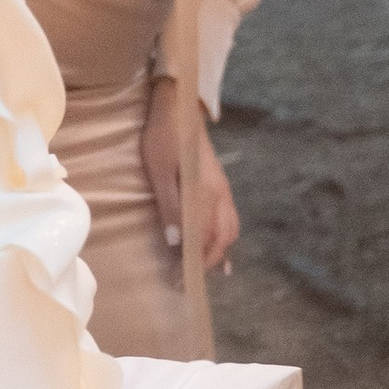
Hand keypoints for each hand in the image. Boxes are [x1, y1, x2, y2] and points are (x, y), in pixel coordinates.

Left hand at [142, 80, 239, 274]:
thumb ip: (168, 206)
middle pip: (220, 239)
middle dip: (205, 263)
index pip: (201, 239)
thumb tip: (175, 242)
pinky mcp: (221, 184)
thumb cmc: (163, 137)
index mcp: (204, 193)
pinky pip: (230, 219)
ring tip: (203, 272)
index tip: (176, 281)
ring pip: (229, 230)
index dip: (190, 263)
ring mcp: (224, 189)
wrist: (179, 107)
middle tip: (184, 281)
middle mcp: (220, 194)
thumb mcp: (158, 171)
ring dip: (217, 253)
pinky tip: (221, 249)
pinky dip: (225, 238)